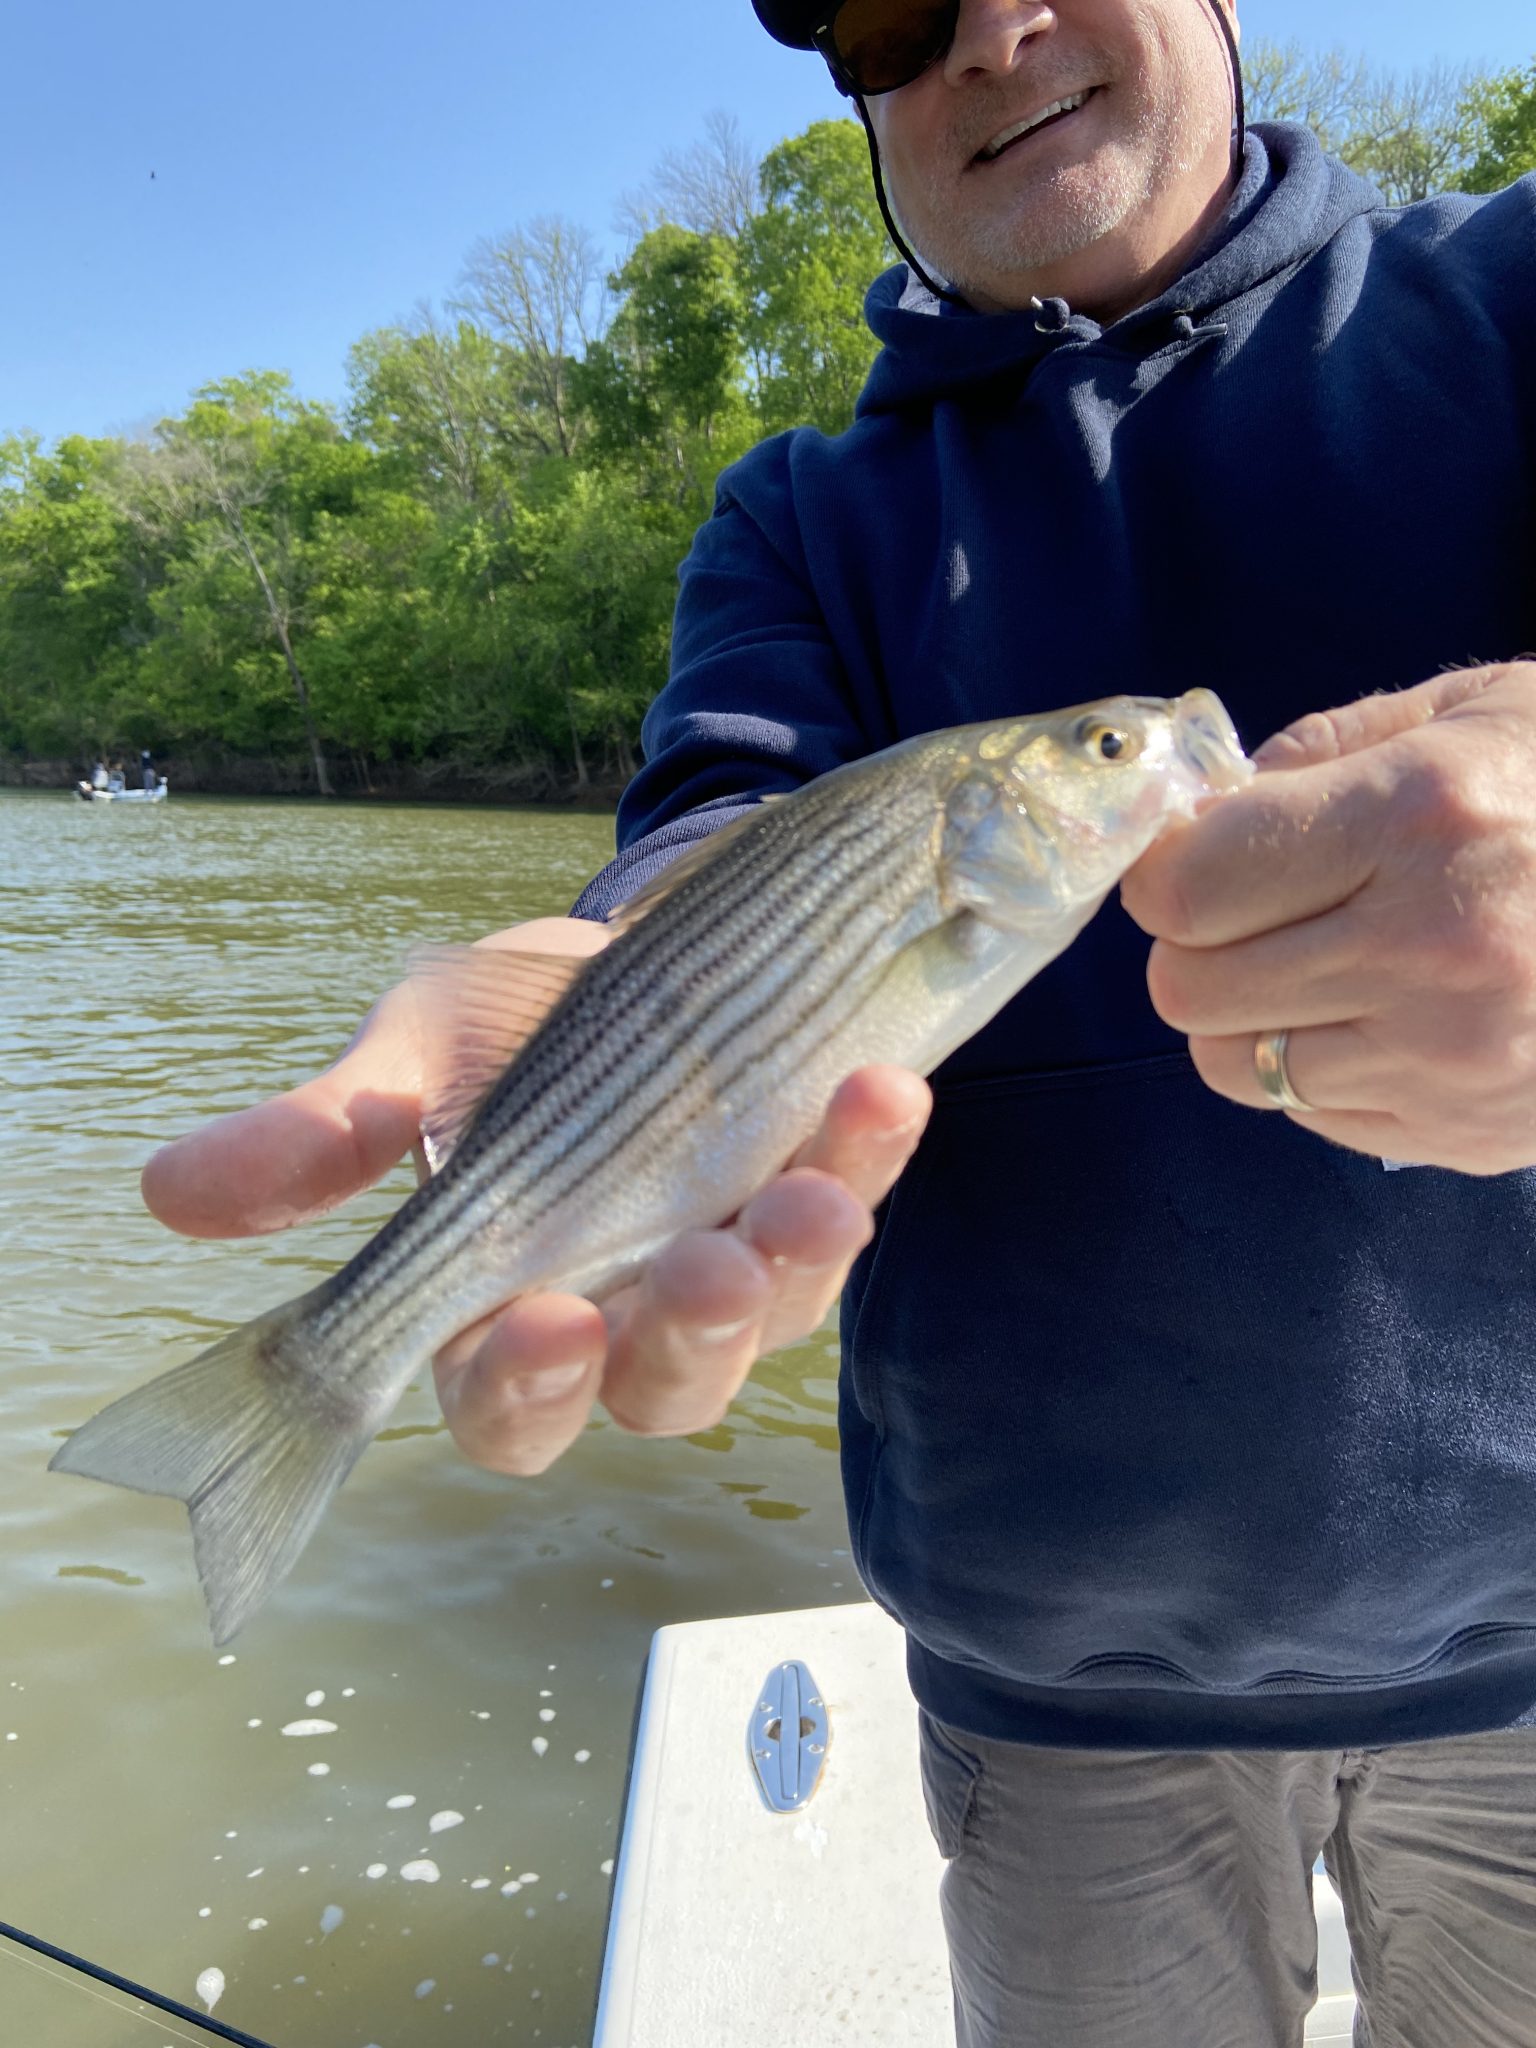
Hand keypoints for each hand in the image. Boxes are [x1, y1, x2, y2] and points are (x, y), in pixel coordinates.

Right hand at [142, 918, 930, 1471]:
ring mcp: (739, 1261)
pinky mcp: (821, 1189)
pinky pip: (855, 1193)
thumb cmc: (506, 1030)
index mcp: (509, 1309)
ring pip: (778, 1315)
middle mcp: (632, 1313)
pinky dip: (869, 1149)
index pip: (513, 1402)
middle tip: (705, 1268)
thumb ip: (323, 1132)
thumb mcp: (413, 1060)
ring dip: (802, 1261)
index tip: (539, 1318)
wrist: (627, 941)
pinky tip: (879, 1087)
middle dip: (689, 1337)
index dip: (526, 1383)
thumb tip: (170, 1192)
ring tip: (816, 1188)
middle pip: (665, 1388)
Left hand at [1119, 663, 1535, 1174]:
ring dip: (1247, 1014)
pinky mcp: (1468, 1130)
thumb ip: (1322, 751)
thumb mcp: (1475, 710)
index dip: (1166, 871)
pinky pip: (1309, 1114)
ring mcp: (1454, 1056)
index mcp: (1423, 818)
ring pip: (1235, 1066)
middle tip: (1251, 909)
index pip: (1187, 887)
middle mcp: (1433, 947)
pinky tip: (1383, 1013)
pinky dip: (1315, 1066)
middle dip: (1196, 944)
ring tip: (1318, 963)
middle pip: (1189, 989)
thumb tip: (1202, 806)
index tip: (1195, 854)